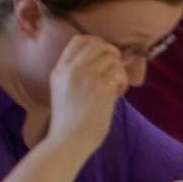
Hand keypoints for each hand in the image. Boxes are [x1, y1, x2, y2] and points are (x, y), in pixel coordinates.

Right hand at [44, 34, 132, 150]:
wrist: (68, 141)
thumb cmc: (68, 121)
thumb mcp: (61, 91)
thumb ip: (73, 74)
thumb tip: (101, 61)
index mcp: (60, 70)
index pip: (79, 40)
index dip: (96, 42)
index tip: (104, 52)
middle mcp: (72, 70)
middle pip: (99, 46)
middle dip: (112, 53)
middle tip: (116, 68)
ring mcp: (87, 78)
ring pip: (112, 59)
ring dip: (119, 70)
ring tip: (115, 86)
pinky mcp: (101, 89)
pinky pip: (119, 74)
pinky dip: (122, 82)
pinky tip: (117, 94)